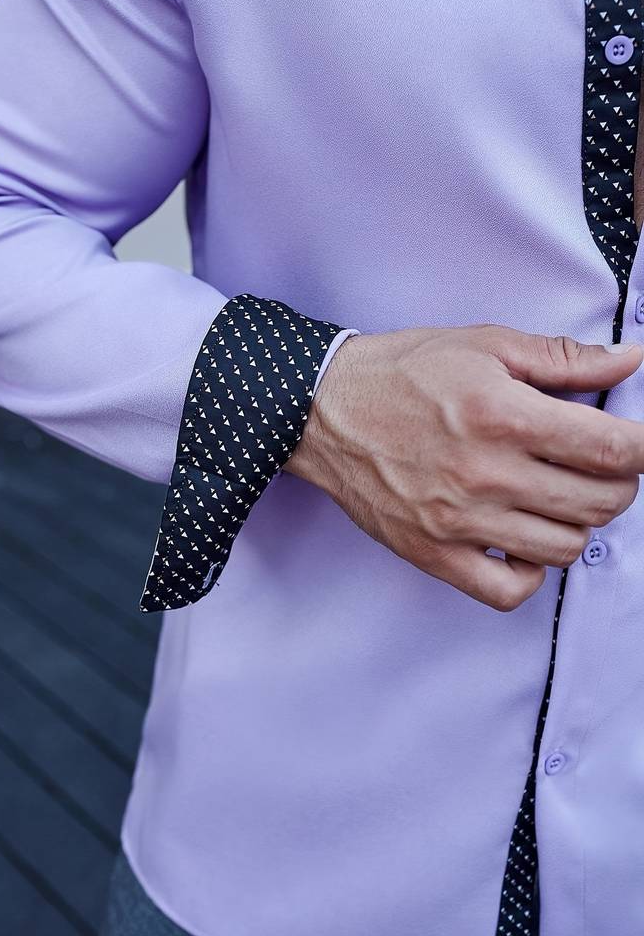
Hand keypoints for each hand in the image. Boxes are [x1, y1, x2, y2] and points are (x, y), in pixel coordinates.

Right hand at [284, 325, 643, 610]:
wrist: (322, 411)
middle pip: (599, 503)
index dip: (642, 448)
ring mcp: (460, 521)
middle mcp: (487, 474)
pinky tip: (522, 541)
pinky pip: (508, 590)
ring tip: (556, 498)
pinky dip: (530, 572)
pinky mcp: (434, 553)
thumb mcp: (483, 345)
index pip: (614, 450)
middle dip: (618, 484)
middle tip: (599, 466)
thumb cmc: (400, 374)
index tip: (634, 444)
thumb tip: (631, 360)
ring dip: (576, 523)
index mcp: (505, 415)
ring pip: (564, 548)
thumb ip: (562, 359)